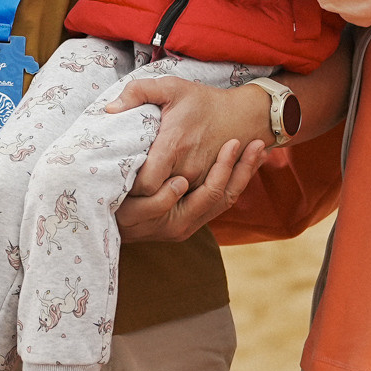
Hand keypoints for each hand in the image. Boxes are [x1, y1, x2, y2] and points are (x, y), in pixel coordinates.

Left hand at [109, 77, 274, 196]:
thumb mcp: (171, 86)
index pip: (144, 184)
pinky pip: (182, 201)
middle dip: (136, 197)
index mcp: (174, 146)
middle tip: (121, 187)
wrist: (244, 115)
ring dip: (152, 200)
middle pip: (152, 197)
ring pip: (167, 203)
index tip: (120, 176)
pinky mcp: (205, 186)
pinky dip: (169, 198)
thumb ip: (138, 91)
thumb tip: (109, 109)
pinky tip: (155, 191)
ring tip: (134, 191)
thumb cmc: (203, 101)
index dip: (129, 185)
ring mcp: (198, 180)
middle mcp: (187, 169)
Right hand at [114, 135, 265, 241]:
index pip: (210, 193)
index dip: (224, 169)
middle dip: (242, 166)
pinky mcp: (191, 217)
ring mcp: (190, 222)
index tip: (233, 143)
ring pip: (227, 196)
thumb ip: (157, 201)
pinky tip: (248, 160)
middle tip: (255, 140)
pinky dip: (238, 177)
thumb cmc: (116, 215)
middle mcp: (186, 223)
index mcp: (175, 218)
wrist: (110, 230)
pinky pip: (222, 198)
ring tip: (260, 147)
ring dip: (245, 171)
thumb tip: (181, 183)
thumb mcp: (132, 212)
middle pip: (224, 193)